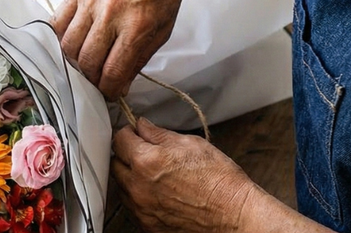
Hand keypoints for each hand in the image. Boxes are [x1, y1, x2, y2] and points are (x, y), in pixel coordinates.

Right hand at [51, 0, 190, 97]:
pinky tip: (69, 44)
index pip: (112, 73)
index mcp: (138, 26)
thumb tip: (120, 86)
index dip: (109, 92)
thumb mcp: (164, 28)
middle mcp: (111, 14)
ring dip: (73, 62)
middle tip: (96, 82)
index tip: (109, 94)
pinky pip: (57, 23)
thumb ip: (139, 59)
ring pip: (67, 46)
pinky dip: (59, 39)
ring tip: (83, 64)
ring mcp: (90, 0)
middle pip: (86, 62)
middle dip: (90, 80)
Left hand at [112, 118, 260, 232]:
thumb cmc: (220, 182)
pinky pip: (133, 206)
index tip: (135, 133)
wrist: (235, 216)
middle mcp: (138, 187)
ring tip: (154, 174)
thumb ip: (160, 134)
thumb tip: (143, 126)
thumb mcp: (191, 145)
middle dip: (127, 154)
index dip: (128, 132)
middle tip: (145, 152)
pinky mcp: (148, 225)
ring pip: (122, 186)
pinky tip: (157, 192)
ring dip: (131, 177)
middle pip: (116, 163)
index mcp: (146, 162)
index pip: (119, 139)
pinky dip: (139, 197)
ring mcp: (141, 209)